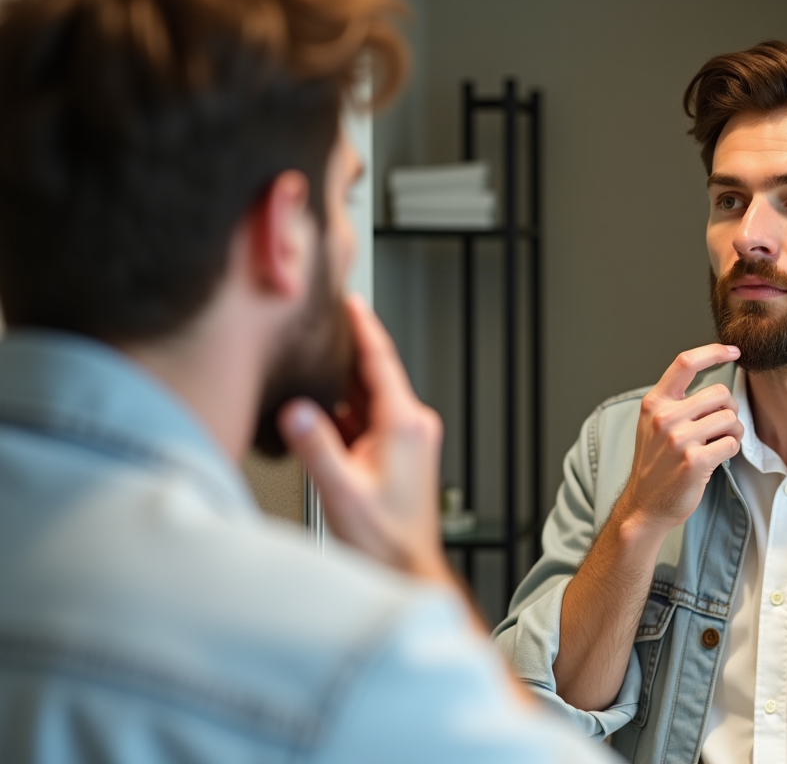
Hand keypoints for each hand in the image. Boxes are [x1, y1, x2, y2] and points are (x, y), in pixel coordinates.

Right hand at [279, 295, 451, 584]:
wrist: (404, 568)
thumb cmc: (385, 539)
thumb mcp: (342, 492)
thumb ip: (316, 447)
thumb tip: (295, 411)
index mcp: (404, 424)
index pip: (381, 360)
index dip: (362, 327)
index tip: (348, 300)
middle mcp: (410, 425)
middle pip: (372, 372)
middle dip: (344, 347)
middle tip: (316, 320)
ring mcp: (403, 438)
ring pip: (366, 394)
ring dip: (339, 379)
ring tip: (306, 357)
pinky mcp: (394, 452)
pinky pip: (363, 416)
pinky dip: (340, 406)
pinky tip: (313, 405)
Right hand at [617, 344, 742, 534]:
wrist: (645, 504)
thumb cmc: (657, 463)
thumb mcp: (654, 424)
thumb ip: (677, 402)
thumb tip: (719, 387)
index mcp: (654, 402)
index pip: (685, 362)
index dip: (713, 351)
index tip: (733, 351)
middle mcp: (664, 417)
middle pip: (719, 393)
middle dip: (729, 409)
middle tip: (721, 427)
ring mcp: (678, 439)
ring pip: (730, 418)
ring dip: (733, 432)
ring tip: (718, 444)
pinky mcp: (694, 461)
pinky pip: (732, 444)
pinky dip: (731, 450)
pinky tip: (716, 458)